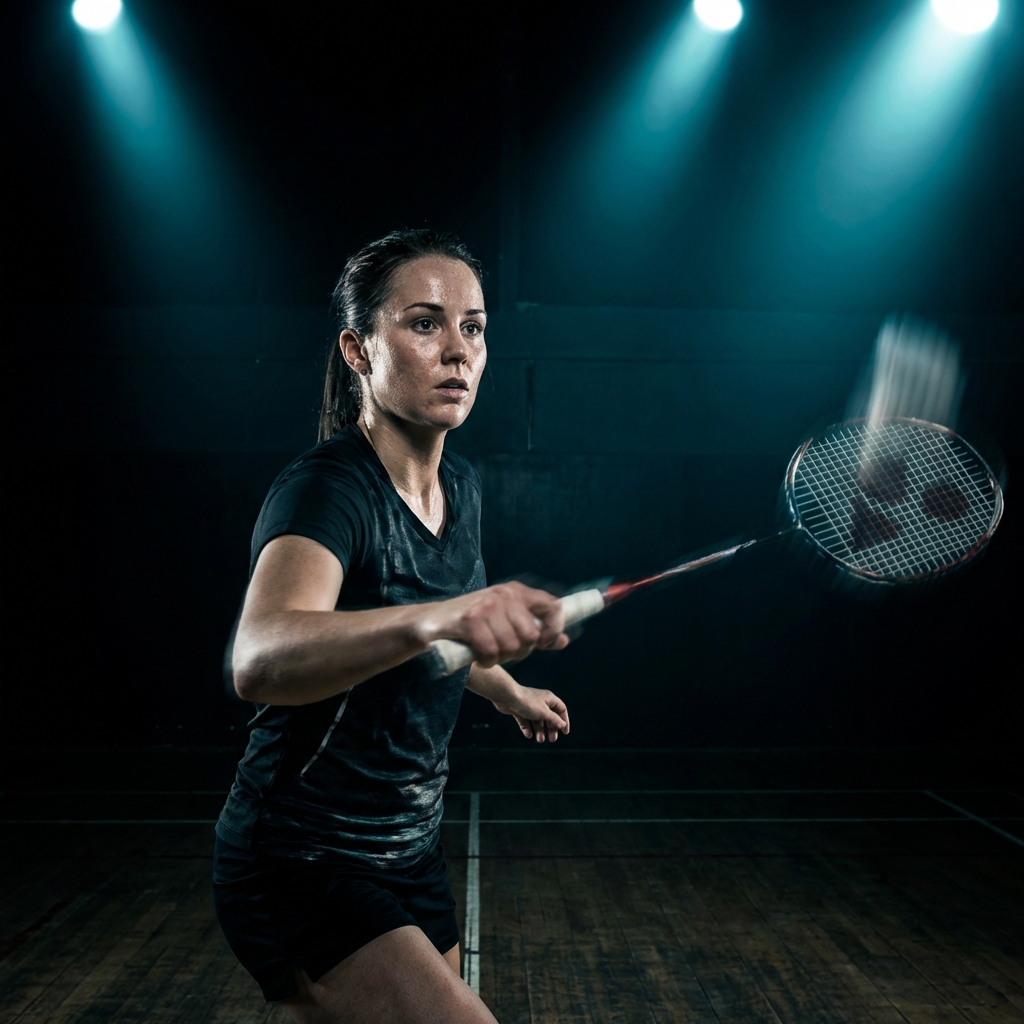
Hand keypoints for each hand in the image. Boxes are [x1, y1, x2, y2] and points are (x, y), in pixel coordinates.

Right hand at [422, 581, 568, 667]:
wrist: (428, 622)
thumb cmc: (470, 625)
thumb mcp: (505, 621)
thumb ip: (535, 631)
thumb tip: (564, 640)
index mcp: (515, 591)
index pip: (552, 606)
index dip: (554, 628)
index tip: (545, 643)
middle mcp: (503, 594)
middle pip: (531, 636)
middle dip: (518, 652)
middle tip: (501, 651)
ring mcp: (486, 606)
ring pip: (512, 647)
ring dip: (499, 657)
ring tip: (486, 651)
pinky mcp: (469, 620)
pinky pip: (491, 652)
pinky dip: (485, 660)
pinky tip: (476, 654)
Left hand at [492, 683, 569, 742]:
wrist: (507, 697)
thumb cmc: (528, 703)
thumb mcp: (544, 713)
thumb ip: (554, 719)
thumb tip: (562, 724)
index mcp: (549, 699)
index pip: (561, 709)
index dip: (564, 720)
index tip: (564, 732)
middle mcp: (540, 702)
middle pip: (549, 716)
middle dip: (551, 728)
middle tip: (552, 739)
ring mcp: (529, 706)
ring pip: (537, 720)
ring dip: (539, 730)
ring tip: (540, 740)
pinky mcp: (519, 710)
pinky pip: (526, 721)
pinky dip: (528, 728)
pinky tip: (528, 735)